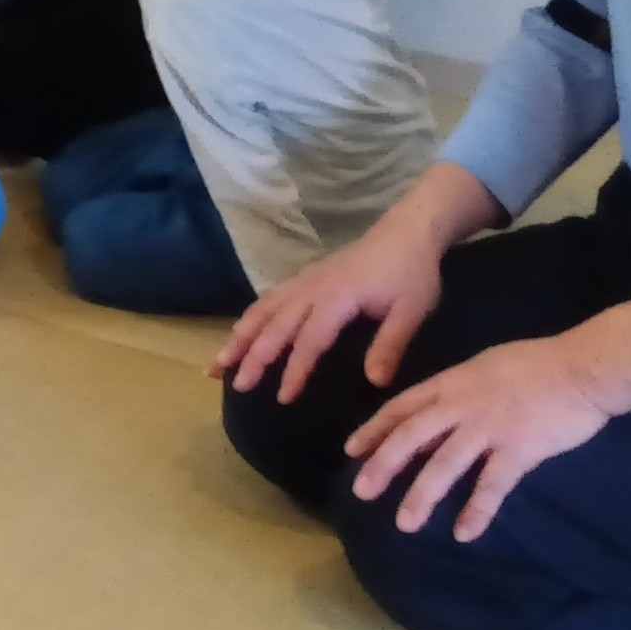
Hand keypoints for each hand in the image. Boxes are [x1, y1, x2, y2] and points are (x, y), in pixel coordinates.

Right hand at [214, 212, 445, 403]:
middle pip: (275, 325)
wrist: (407, 231)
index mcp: (337, 298)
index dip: (294, 370)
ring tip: (218, 362)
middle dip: (253, 356)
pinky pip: (269, 298)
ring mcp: (304, 280)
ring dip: (240, 336)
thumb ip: (390, 345)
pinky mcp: (304, 277)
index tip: (282, 398)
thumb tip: (375, 383)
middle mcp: (312, 289)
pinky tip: (239, 332)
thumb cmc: (411, 273)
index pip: (309, 340)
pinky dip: (250, 317)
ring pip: (264, 310)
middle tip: (236, 385)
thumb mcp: (412, 310)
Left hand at [346, 336, 609, 539]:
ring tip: (404, 524)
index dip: (374, 430)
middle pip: (411, 437)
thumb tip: (434, 413)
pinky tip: (463, 533)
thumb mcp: (484, 366)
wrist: (583, 368)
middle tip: (360, 492)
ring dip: (422, 496)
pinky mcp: (519, 449)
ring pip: (444, 465)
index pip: (402, 407)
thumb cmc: (537, 364)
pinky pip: (491, 486)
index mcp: (451, 382)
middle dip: (383, 465)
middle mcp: (462, 405)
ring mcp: (489, 427)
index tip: (352, 451)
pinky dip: (476, 511)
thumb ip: (457, 390)